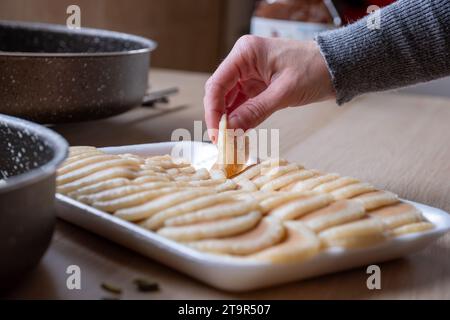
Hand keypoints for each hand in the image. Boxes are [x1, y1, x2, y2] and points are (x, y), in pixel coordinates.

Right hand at [203, 35, 334, 141]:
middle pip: (219, 93)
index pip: (217, 84)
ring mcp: (249, 74)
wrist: (337, 66)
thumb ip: (255, 111)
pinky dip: (239, 119)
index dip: (212, 110)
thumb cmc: (315, 68)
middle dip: (219, 118)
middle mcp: (243, 62)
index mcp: (246, 53)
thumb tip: (230, 129)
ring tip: (229, 142)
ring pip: (228, 101)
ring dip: (228, 121)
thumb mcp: (284, 92)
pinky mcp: (257, 86)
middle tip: (221, 141)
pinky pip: (242, 104)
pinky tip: (238, 134)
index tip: (216, 133)